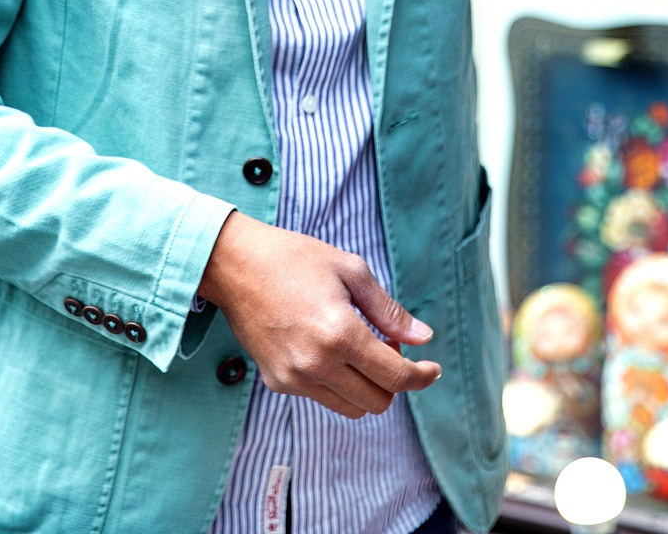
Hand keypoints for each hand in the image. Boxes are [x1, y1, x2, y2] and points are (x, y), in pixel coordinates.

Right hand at [199, 211, 440, 418]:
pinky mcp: (278, 382)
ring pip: (351, 408)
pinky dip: (337, 383)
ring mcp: (295, 378)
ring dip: (366, 386)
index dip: (421, 376)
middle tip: (387, 345)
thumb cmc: (294, 258)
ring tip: (358, 348)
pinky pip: (322, 397)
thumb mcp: (350, 270)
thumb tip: (423, 338)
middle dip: (394, 380)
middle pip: (377, 401)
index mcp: (340, 333)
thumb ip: (388, 310)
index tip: (432, 369)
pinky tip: (329, 349)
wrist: (236, 265)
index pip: (395, 376)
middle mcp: (317, 364)